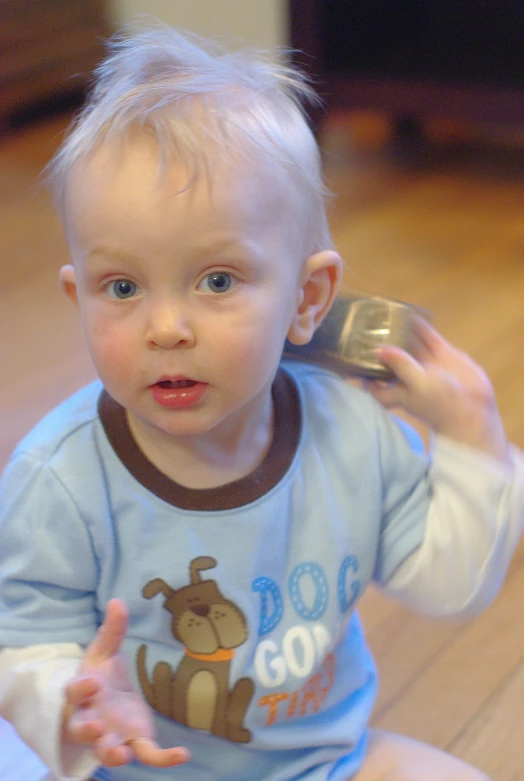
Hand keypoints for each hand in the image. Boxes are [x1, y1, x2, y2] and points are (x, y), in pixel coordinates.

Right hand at [64, 598, 189, 768]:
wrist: (106, 699)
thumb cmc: (100, 674)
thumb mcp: (105, 650)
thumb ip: (113, 629)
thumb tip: (118, 601)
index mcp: (83, 693)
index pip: (75, 693)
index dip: (82, 689)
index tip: (93, 681)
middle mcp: (92, 718)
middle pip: (83, 730)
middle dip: (87, 730)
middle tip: (96, 726)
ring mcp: (112, 734)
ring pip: (108, 751)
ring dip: (112, 754)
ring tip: (121, 754)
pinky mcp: (136, 741)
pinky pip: (147, 754)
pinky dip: (164, 759)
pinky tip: (183, 755)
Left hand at [364, 317, 509, 462]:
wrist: (474, 411)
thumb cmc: (440, 405)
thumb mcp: (417, 385)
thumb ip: (401, 365)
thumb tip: (379, 349)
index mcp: (398, 390)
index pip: (374, 385)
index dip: (361, 377)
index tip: (345, 366)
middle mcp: (410, 376)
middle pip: (390, 360)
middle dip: (379, 347)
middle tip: (363, 330)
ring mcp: (427, 365)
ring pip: (409, 345)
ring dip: (399, 333)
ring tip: (385, 317)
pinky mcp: (444, 356)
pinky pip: (429, 338)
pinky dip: (421, 327)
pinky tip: (411, 314)